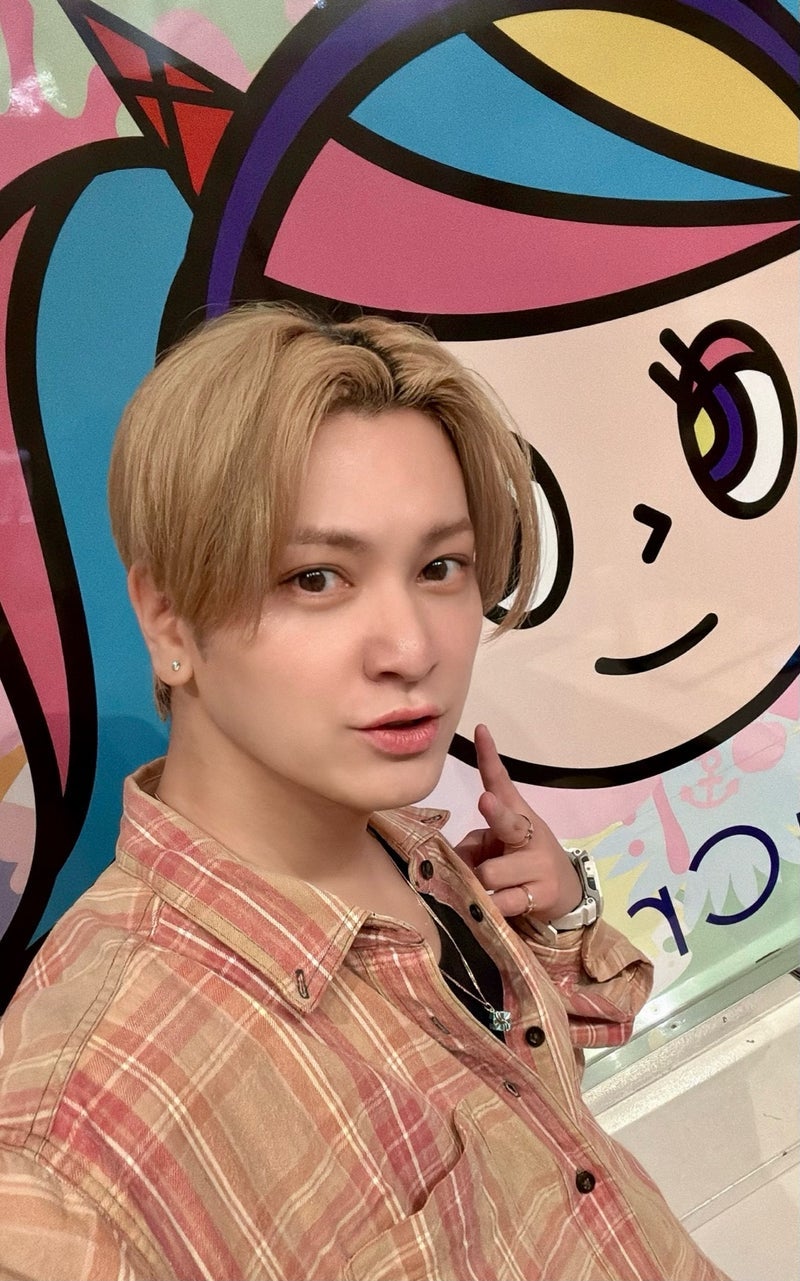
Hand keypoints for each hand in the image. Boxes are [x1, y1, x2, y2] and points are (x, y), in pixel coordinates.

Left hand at [454, 724, 581, 920]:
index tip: (481, 730)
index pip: (501, 781)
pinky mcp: (541, 894)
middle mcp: (530, 834)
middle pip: (508, 822)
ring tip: (489, 888)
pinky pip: (502, 902)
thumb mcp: (498, 846)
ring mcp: (538, 865)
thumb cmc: (521, 861)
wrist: (567, 892)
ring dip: (480, 883)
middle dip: (496, 813)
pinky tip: (496, 907)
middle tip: (486, 801)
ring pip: (491, 873)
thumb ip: (473, 847)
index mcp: (517, 815)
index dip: (490, 756)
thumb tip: (452, 861)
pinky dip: (492, 906)